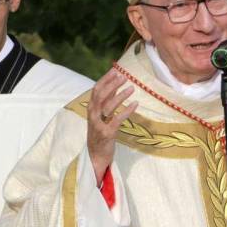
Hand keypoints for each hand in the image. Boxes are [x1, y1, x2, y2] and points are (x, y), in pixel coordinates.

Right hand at [87, 69, 137, 184]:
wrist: (95, 156)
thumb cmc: (99, 133)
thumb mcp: (100, 116)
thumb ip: (106, 101)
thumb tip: (114, 85)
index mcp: (90, 109)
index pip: (96, 90)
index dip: (105, 79)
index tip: (115, 70)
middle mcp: (93, 115)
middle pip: (101, 95)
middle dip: (112, 84)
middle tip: (124, 76)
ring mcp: (99, 125)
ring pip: (108, 106)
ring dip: (120, 95)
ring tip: (132, 88)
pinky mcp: (107, 133)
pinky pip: (117, 119)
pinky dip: (126, 111)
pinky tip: (135, 104)